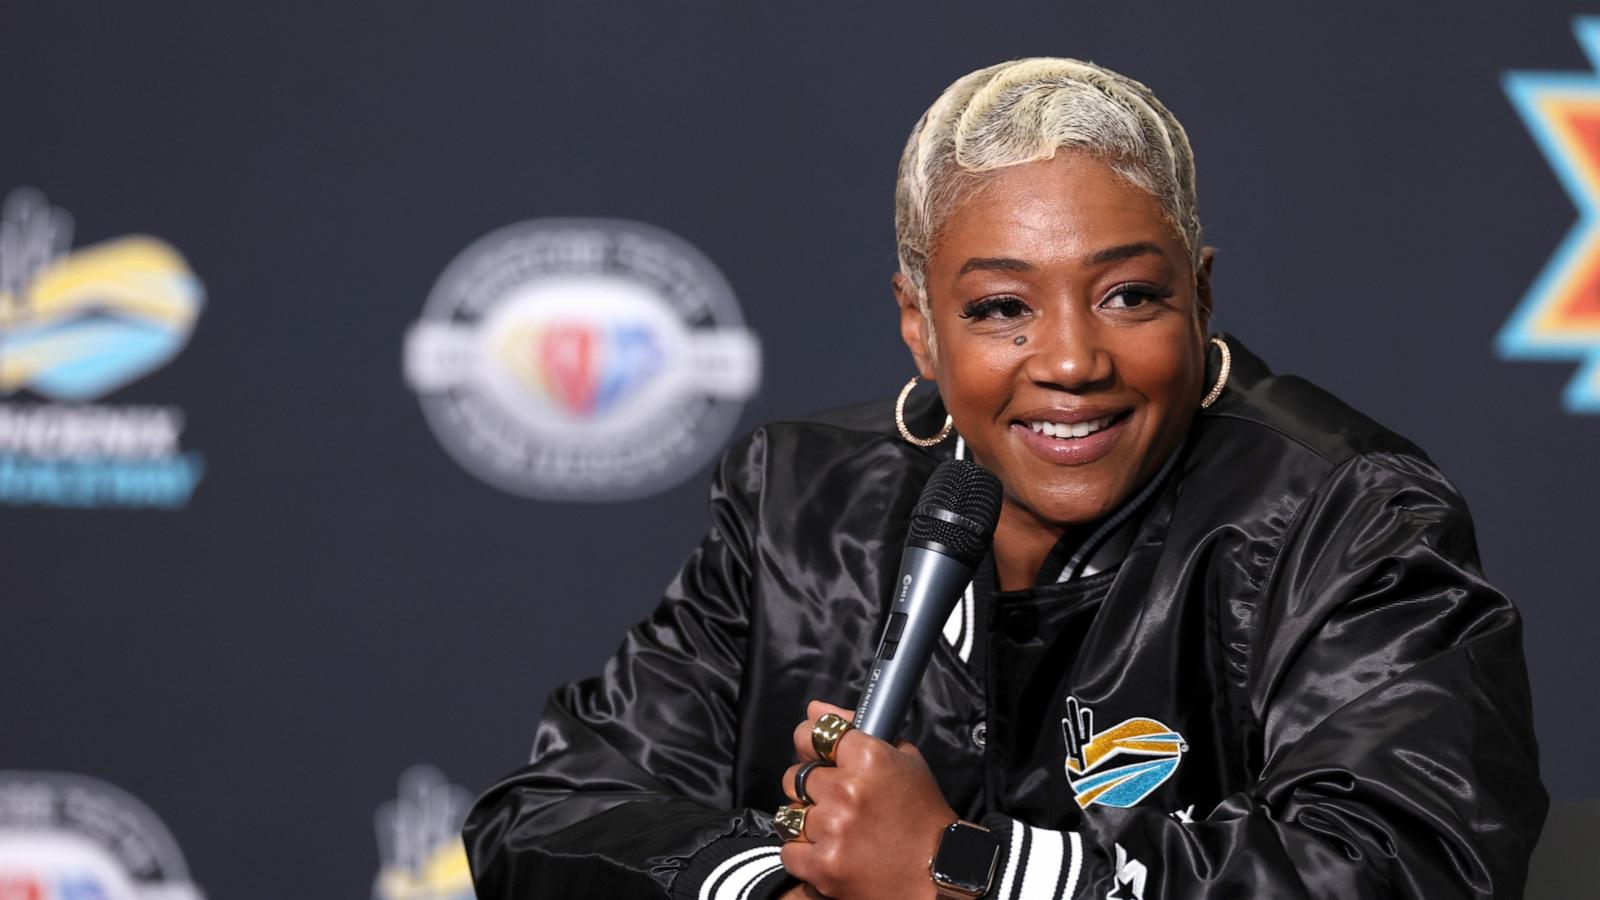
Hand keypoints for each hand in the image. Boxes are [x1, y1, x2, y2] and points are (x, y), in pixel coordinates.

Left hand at [777, 701, 957, 899]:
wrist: (937, 874)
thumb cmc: (922, 815)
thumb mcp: (903, 760)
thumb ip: (855, 728)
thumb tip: (815, 708)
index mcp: (868, 757)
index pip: (812, 733)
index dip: (809, 743)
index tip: (816, 753)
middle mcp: (847, 790)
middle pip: (796, 776)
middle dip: (813, 788)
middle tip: (838, 801)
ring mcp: (833, 829)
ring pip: (789, 813)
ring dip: (807, 821)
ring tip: (836, 829)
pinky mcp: (824, 865)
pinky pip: (789, 850)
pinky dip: (804, 853)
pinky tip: (830, 851)